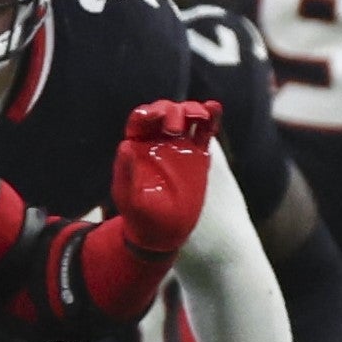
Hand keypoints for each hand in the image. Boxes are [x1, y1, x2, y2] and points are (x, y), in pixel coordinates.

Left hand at [112, 100, 223, 252]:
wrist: (163, 232)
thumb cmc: (140, 216)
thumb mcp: (128, 196)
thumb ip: (126, 171)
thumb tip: (126, 145)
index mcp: (137, 147)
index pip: (141, 120)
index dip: (148, 113)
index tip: (155, 116)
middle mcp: (158, 142)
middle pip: (164, 113)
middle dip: (171, 111)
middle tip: (176, 127)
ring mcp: (179, 147)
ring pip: (186, 118)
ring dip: (192, 110)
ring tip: (200, 114)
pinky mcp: (198, 155)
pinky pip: (205, 132)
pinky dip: (210, 119)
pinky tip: (215, 108)